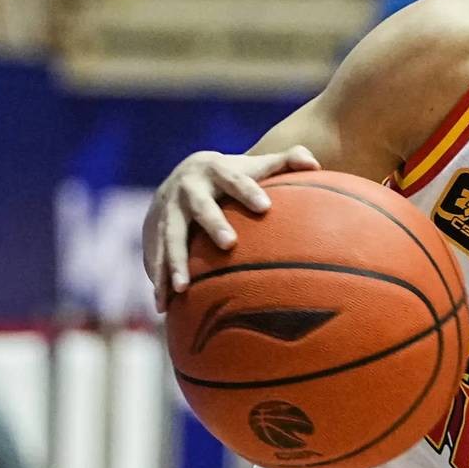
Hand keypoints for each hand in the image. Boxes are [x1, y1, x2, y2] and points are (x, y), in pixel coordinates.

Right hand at [144, 145, 320, 309]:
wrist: (184, 174)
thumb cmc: (232, 177)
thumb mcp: (254, 166)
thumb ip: (286, 161)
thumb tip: (315, 164)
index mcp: (215, 170)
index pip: (234, 179)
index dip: (248, 191)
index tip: (266, 207)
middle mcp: (188, 188)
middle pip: (200, 206)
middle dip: (213, 224)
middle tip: (230, 244)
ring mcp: (167, 210)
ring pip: (169, 236)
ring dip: (174, 261)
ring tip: (182, 288)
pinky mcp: (153, 229)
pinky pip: (153, 255)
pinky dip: (157, 279)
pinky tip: (162, 306)